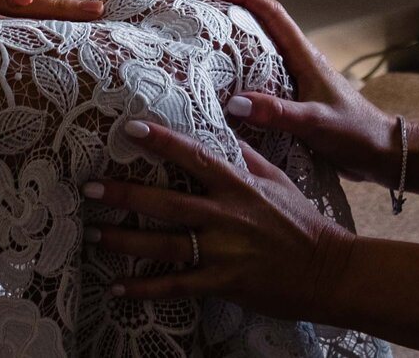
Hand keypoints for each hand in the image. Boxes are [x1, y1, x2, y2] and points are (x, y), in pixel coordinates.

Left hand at [87, 118, 355, 320]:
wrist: (329, 270)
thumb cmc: (303, 223)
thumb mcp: (278, 181)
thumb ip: (248, 158)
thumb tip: (225, 130)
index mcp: (239, 186)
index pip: (195, 156)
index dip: (162, 141)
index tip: (131, 129)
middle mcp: (226, 215)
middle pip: (166, 202)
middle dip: (125, 194)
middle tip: (89, 188)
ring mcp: (223, 251)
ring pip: (163, 244)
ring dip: (124, 240)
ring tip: (93, 234)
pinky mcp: (223, 282)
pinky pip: (176, 286)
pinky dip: (144, 288)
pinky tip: (117, 288)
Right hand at [205, 0, 398, 184]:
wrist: (382, 153)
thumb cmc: (356, 132)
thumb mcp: (315, 123)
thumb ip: (278, 113)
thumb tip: (235, 103)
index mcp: (305, 57)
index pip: (271, 13)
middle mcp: (299, 63)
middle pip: (261, 27)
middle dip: (230, 16)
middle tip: (197, 18)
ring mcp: (297, 82)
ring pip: (259, 56)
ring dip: (233, 49)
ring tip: (201, 53)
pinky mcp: (296, 102)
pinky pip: (262, 83)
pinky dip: (241, 81)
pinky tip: (223, 95)